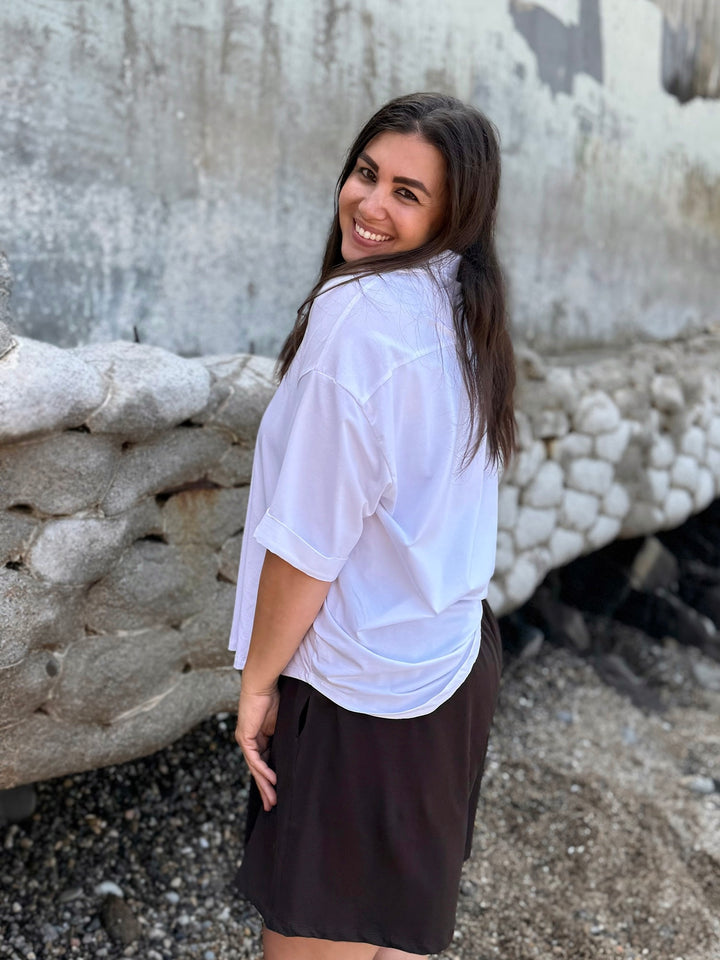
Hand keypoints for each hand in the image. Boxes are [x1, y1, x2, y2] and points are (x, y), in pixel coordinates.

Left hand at [235, 684, 280, 811]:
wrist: (261, 685)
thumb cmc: (273, 699)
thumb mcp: (281, 724)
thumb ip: (283, 738)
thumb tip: (295, 751)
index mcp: (258, 739)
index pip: (263, 764)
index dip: (269, 779)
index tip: (278, 792)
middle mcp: (249, 742)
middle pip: (257, 771)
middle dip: (265, 789)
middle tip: (271, 806)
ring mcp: (245, 741)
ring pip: (255, 769)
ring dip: (264, 785)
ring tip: (272, 801)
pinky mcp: (245, 738)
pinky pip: (255, 759)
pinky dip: (263, 770)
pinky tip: (272, 781)